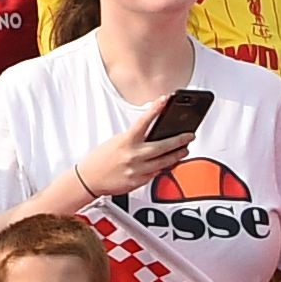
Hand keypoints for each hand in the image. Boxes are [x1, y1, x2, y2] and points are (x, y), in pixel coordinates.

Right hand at [68, 102, 198, 208]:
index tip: (165, 100)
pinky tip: (168, 163)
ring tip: (184, 150)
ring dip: (177, 155)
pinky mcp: (140, 181)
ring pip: (165, 162)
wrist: (90, 178)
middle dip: (179, 140)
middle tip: (189, 135)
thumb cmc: (101, 159)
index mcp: (126, 141)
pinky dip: (164, 167)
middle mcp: (133, 155)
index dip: (155, 109)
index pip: (144, 121)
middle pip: (163, 146)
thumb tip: (151, 134)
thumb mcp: (115, 142)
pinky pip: (157, 173)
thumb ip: (133, 138)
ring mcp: (138, 169)